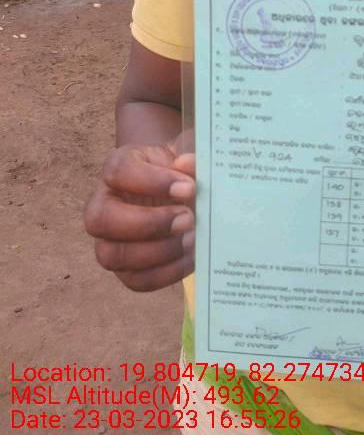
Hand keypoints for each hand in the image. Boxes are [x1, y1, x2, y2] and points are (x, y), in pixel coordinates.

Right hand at [84, 133, 195, 291]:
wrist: (178, 188)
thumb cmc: (178, 169)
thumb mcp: (185, 154)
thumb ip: (190, 157)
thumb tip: (188, 165)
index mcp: (116, 168)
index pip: (119, 172)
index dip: (152, 181)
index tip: (189, 186)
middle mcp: (102, 204)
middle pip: (101, 220)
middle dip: (148, 223)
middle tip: (188, 218)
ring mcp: (108, 239)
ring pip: (112, 256)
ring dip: (157, 252)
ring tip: (192, 240)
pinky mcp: (125, 267)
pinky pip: (135, 280)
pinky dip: (166, 273)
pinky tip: (191, 258)